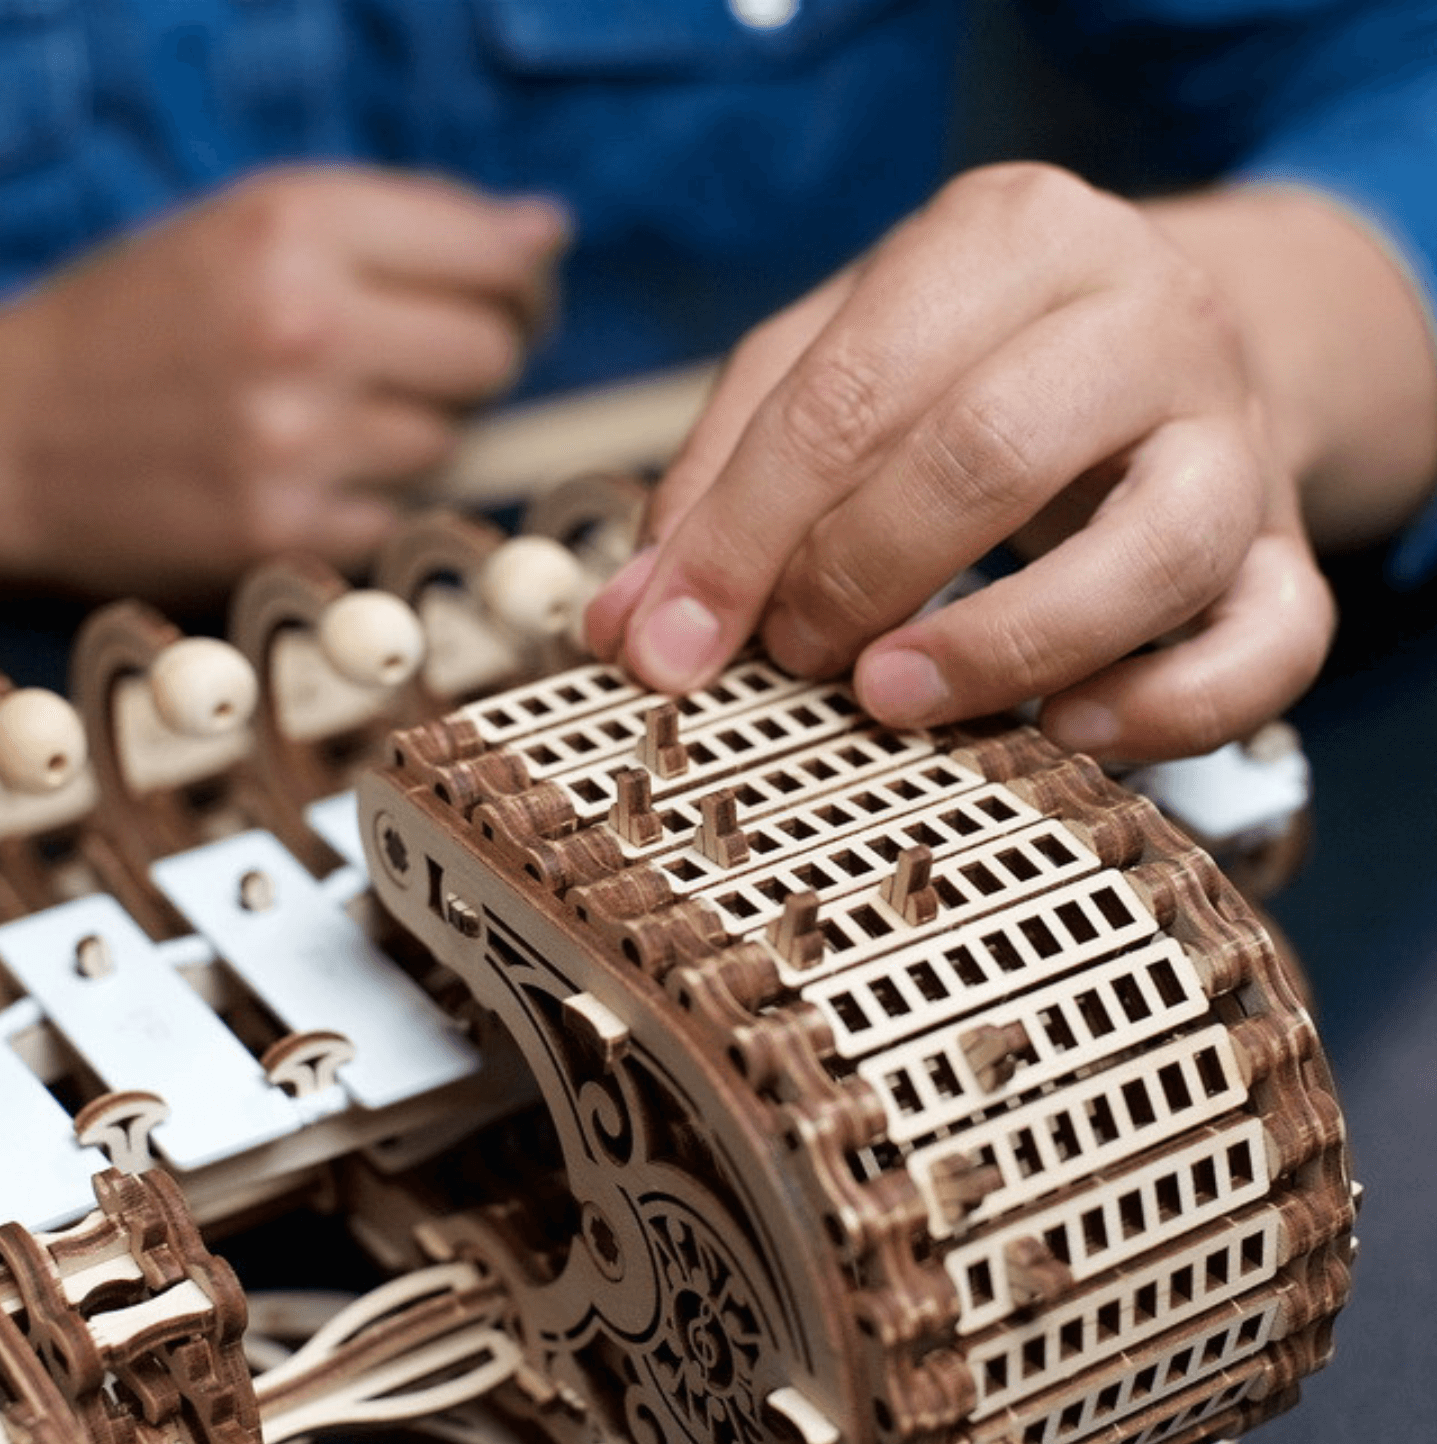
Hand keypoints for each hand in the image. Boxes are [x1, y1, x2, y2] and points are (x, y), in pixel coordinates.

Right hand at [0, 165, 566, 596]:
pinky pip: (404, 514)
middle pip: (492, 354)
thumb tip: (548, 232)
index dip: (523, 285)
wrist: (12, 436)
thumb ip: (408, 221)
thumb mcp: (254, 226)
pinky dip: (377, 500)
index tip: (513, 300)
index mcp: (293, 224)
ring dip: (418, 433)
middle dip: (477, 360)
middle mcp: (299, 324)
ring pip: (452, 441)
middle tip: (420, 364)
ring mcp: (293, 436)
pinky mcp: (286, 530)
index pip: (497, 257)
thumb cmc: (146, 322)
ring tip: (335, 417)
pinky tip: (314, 476)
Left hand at [588, 163, 1335, 761]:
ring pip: (1154, 548)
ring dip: (998, 648)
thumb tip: (631, 626)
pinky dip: (1167, 710)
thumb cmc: (964, 361)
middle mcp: (1142, 314)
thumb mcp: (828, 367)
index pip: (845, 394)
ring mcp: (1234, 434)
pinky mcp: (1284, 545)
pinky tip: (1063, 730)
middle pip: (987, 452)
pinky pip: (1273, 643)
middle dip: (854, 578)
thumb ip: (723, 480)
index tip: (667, 648)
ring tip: (889, 698)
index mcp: (1006, 239)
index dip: (738, 538)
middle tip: (791, 654)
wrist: (1161, 341)